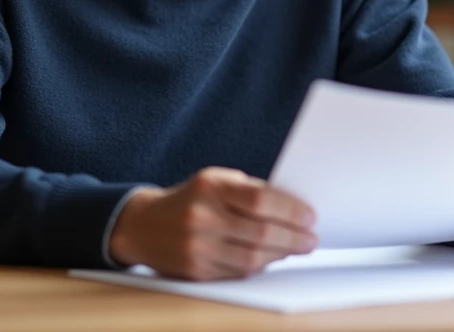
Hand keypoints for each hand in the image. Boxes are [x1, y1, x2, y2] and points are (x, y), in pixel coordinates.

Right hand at [108, 167, 317, 280]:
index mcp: (210, 187)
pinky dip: (259, 266)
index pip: (260, 200)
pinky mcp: (195, 270)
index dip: (291, 210)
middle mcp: (202, 216)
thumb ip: (249, 191)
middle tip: (311, 239)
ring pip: (252, 258)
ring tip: (296, 249)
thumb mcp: (215, 181)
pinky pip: (237, 272)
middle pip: (260, 233)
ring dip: (280, 256)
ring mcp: (197, 246)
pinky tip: (271, 259)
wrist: (142, 224)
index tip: (310, 216)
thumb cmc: (189, 199)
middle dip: (293, 238)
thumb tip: (292, 208)